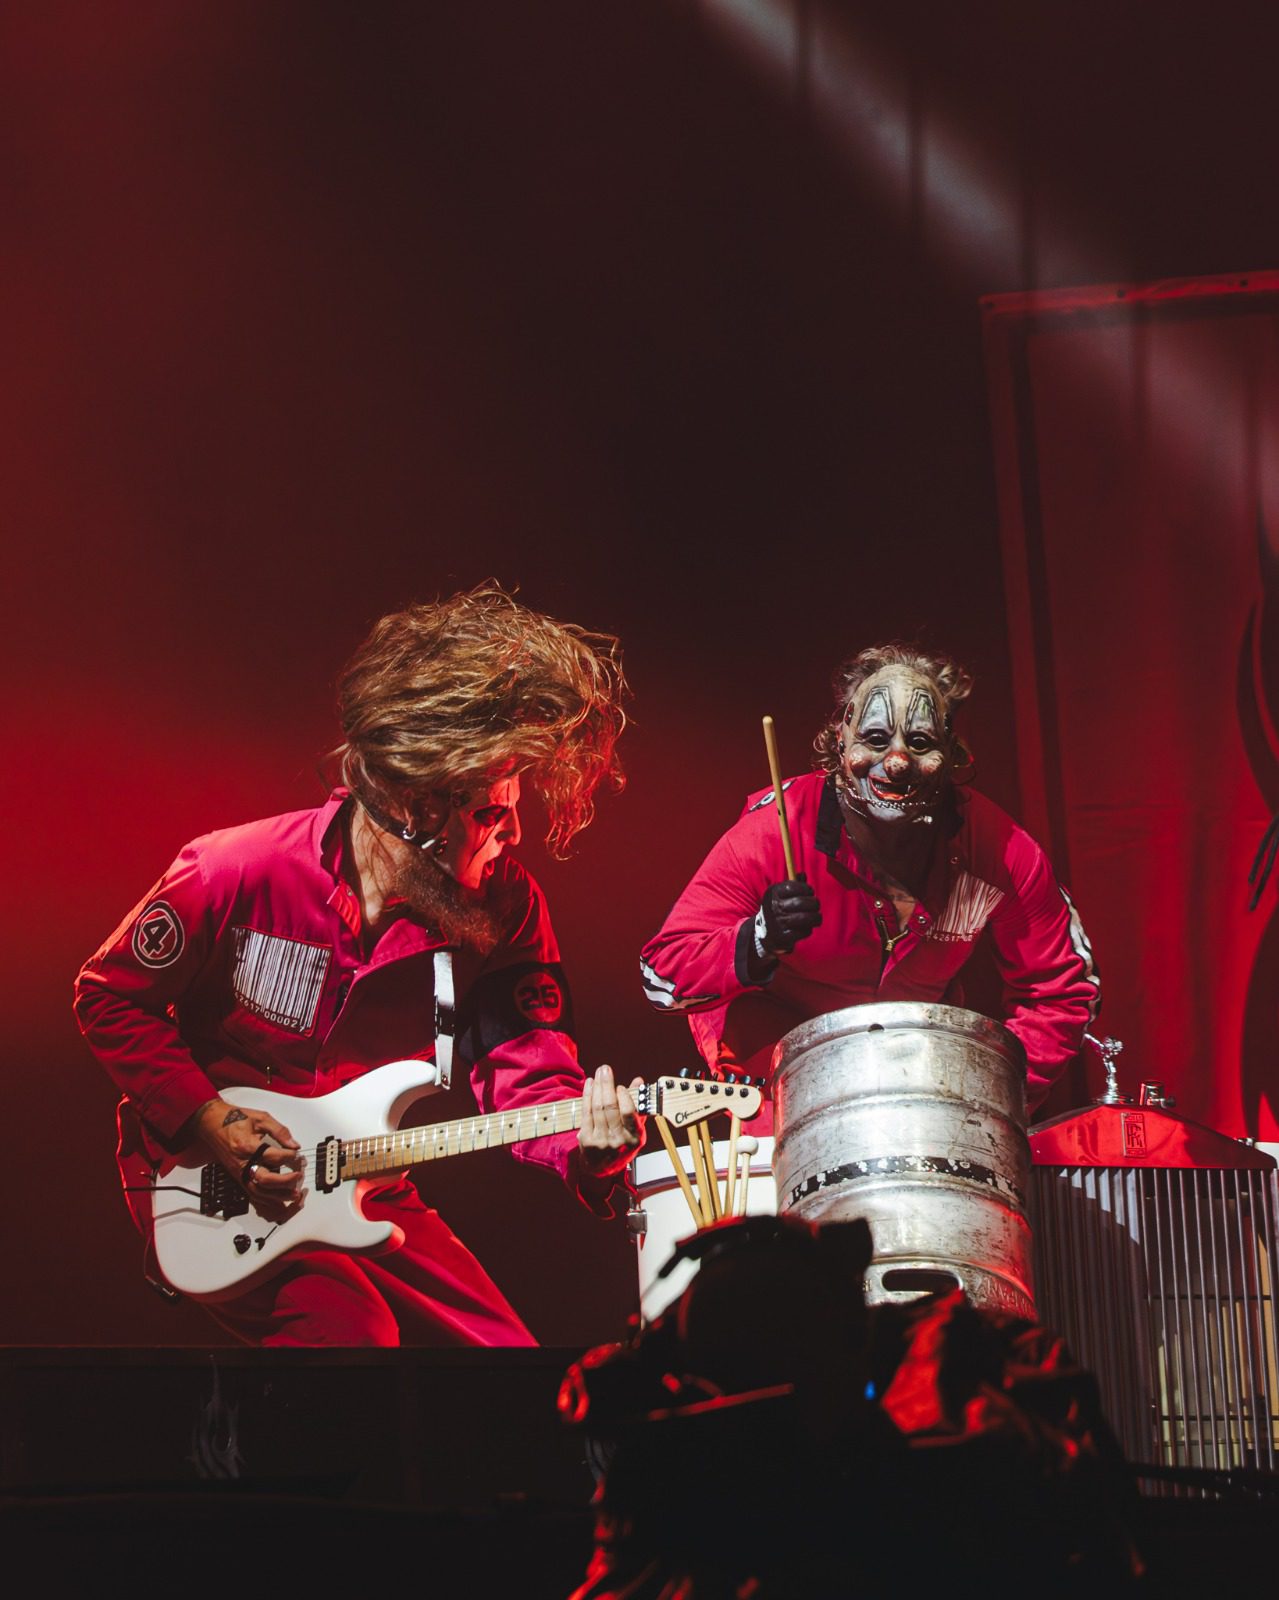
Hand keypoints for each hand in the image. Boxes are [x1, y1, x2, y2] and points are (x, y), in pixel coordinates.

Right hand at [195, 1099, 304, 1202]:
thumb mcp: (261, 1118)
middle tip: (299, 1177)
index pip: (273, 1157)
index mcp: (248, 1146)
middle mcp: (242, 1163)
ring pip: (258, 1193)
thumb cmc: (235, 1120)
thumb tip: (294, 1144)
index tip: (297, 1154)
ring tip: (293, 1195)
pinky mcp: (238, 1178)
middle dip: (285, 1182)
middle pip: (264, 1180)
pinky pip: (251, 1195)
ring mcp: (239, 1173)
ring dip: (277, 1196)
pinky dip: (265, 1202)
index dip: (289, 1156)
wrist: (213, 1125)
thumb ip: (279, 1131)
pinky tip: (277, 1202)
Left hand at [577, 1064, 644, 1178]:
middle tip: (605, 1069)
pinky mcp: (587, 1140)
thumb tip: (639, 1081)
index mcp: (634, 1138)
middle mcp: (618, 1141)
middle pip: (610, 1107)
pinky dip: (587, 1096)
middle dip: (607, 1085)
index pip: (629, 1113)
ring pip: (597, 1108)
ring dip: (597, 1087)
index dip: (623, 1096)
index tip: (620, 1086)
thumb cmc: (622, 1144)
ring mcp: (601, 1142)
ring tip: (598, 1074)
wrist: (603, 1168)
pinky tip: (590, 1085)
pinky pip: (586, 1113)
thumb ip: (638, 1104)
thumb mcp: (635, 1128)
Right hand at [757, 876, 821, 955]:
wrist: (765, 933)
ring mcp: (778, 922)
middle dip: (814, 903)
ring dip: (816, 917)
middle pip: (802, 902)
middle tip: (816, 905)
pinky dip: (809, 929)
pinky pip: (805, 931)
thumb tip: (803, 875)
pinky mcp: (784, 937)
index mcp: (772, 893)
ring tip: (816, 917)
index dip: (806, 888)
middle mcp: (773, 907)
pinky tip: (806, 927)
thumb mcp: (780, 895)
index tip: (810, 892)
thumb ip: (793, 884)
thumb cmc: (778, 909)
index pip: (793, 886)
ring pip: (807, 917)